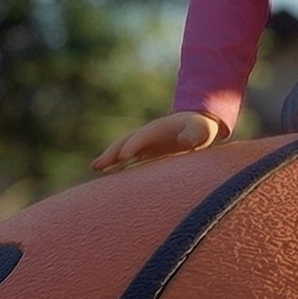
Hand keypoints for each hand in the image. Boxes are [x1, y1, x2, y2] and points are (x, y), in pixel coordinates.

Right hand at [93, 112, 222, 172]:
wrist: (196, 124)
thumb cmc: (201, 128)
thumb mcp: (202, 129)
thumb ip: (194, 134)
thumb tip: (184, 142)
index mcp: (159, 129)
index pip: (143, 137)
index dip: (134, 145)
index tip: (124, 156)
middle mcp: (147, 135)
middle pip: (125, 142)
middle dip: (113, 153)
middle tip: (99, 165)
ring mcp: (145, 144)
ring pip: (122, 151)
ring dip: (109, 160)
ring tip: (95, 168)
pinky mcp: (147, 152)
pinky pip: (129, 159)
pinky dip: (118, 165)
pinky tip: (107, 174)